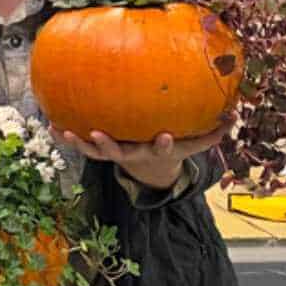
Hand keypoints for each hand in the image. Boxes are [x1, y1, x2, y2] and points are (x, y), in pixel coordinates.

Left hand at [50, 119, 229, 189]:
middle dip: (108, 144)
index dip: (163, 145)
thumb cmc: (172, 148)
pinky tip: (50, 124)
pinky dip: (64, 136)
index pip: (161, 149)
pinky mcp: (98, 149)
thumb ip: (212, 133)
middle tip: (98, 135)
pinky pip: (78, 143)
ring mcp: (112, 153)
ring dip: (78, 142)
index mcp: (153, 151)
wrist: (149, 169)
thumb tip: (235, 116)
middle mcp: (130, 153)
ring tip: (64, 130)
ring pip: (92, 151)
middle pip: (117, 152)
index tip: (166, 136)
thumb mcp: (193, 144)